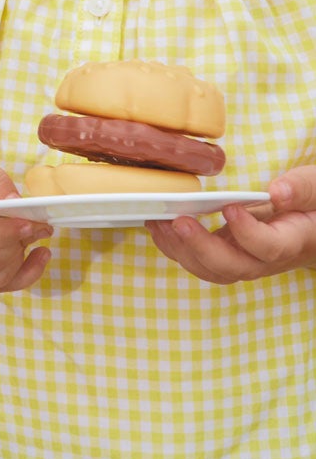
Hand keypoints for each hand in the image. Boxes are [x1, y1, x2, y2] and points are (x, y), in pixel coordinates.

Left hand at [145, 166, 315, 282]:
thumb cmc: (314, 204)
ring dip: (181, 249)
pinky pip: (199, 261)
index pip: (268, 248)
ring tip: (159, 222)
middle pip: (232, 267)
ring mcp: (245, 261)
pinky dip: (175, 247)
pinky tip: (158, 226)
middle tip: (179, 220)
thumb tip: (277, 191)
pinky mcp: (227, 255)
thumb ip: (301, 189)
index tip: (230, 208)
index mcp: (292, 242)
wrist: (312, 225)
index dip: (247, 234)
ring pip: (211, 270)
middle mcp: (266, 260)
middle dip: (201, 247)